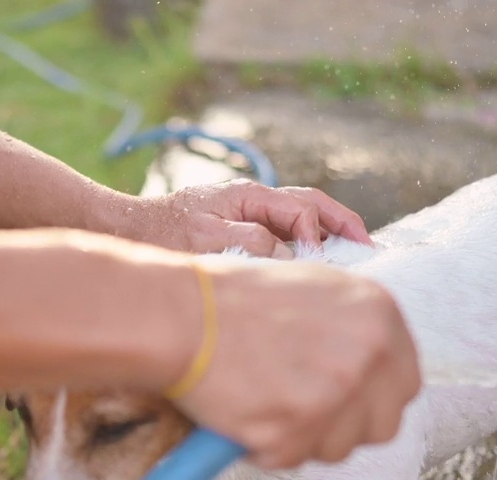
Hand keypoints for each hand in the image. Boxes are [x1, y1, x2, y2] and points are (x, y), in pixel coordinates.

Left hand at [115, 180, 372, 258]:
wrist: (124, 232)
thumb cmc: (160, 236)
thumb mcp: (203, 239)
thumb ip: (248, 241)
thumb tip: (287, 249)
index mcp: (248, 196)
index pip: (301, 210)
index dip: (318, 236)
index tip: (325, 264)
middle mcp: (253, 201)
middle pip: (312, 205)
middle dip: (344, 224)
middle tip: (371, 248)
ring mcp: (248, 214)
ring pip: (301, 216)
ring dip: (330, 232)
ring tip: (355, 253)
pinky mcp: (241, 231)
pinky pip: (284, 233)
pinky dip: (307, 243)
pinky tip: (316, 265)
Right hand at [170, 261, 419, 468]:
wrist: (179, 315)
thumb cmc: (231, 298)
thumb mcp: (314, 290)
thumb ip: (354, 327)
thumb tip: (370, 367)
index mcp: (380, 314)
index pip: (405, 383)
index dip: (373, 398)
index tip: (343, 400)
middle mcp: (368, 355)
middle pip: (382, 425)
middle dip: (344, 426)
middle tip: (300, 411)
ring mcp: (334, 396)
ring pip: (337, 449)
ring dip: (302, 438)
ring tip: (263, 400)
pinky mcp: (295, 431)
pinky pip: (290, 460)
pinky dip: (264, 447)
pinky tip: (242, 409)